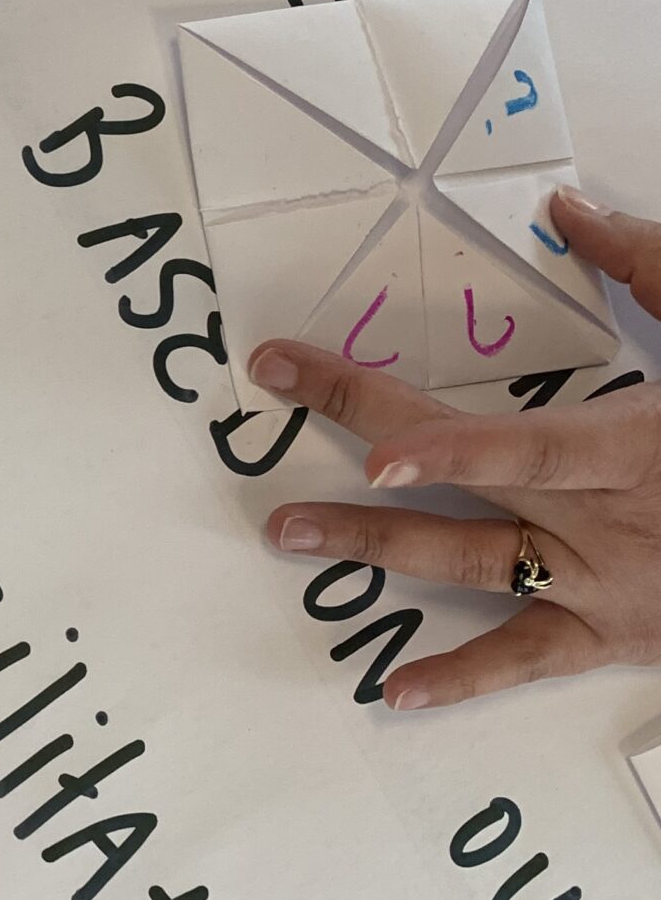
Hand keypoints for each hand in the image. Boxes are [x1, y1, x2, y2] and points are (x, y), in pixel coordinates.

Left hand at [250, 190, 660, 709]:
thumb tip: (567, 208)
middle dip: (366, 447)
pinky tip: (397, 692)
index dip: (448, 449)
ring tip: (287, 531)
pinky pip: (529, 660)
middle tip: (277, 414)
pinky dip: (464, 679)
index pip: (523, 445)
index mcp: (638, 449)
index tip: (373, 449)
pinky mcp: (613, 635)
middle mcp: (611, 523)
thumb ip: (650, 265)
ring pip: (474, 567)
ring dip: (374, 549)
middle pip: (472, 489)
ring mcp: (607, 585)